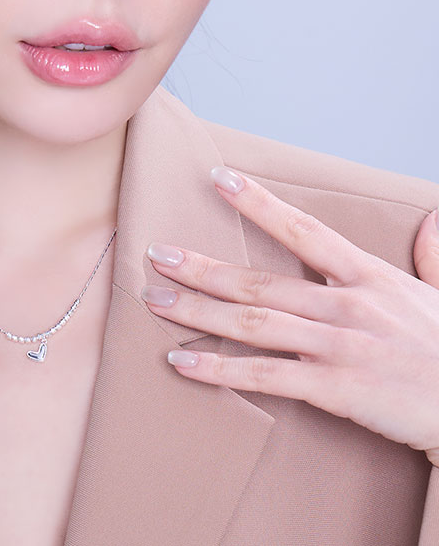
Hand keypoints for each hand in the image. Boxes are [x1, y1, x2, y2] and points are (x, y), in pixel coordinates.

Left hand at [140, 166, 438, 466]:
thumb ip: (433, 254)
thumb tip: (434, 216)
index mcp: (368, 276)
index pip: (302, 229)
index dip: (257, 203)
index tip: (218, 178)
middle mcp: (346, 304)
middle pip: (259, 280)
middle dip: (203, 267)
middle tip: (157, 253)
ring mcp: (337, 345)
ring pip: (252, 323)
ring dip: (197, 310)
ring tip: (154, 299)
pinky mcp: (334, 387)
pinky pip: (265, 375)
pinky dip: (220, 369)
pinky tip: (182, 362)